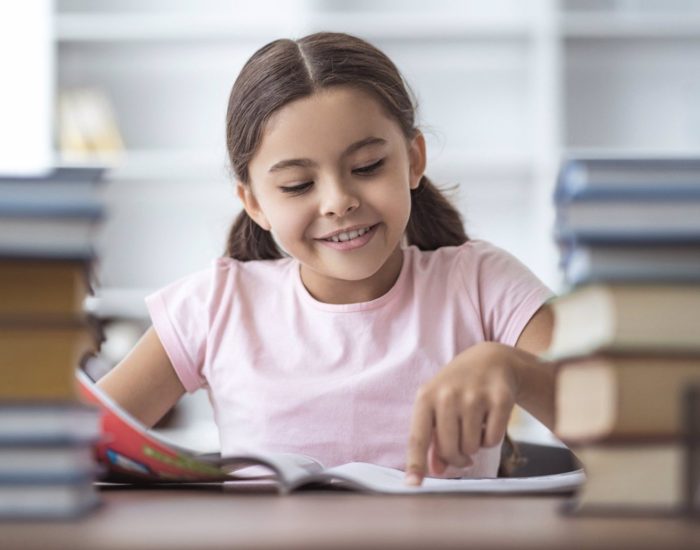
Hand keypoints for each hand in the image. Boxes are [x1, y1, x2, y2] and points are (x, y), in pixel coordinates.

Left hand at [404, 342, 522, 485]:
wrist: (490, 360)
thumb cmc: (458, 388)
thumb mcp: (438, 406)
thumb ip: (433, 439)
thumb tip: (436, 469)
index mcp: (426, 397)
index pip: (418, 437)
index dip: (415, 463)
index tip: (412, 485)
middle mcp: (448, 395)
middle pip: (450, 449)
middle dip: (457, 457)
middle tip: (462, 452)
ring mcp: (475, 395)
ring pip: (472, 447)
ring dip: (475, 446)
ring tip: (475, 428)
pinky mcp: (500, 398)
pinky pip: (493, 440)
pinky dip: (492, 438)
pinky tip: (489, 421)